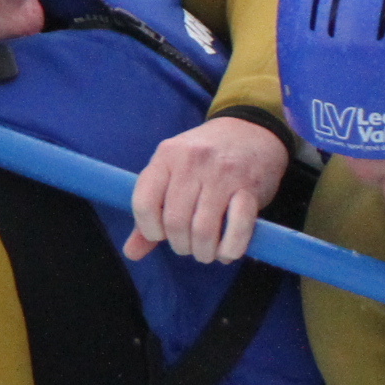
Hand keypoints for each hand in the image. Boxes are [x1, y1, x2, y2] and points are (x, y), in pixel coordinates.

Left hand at [126, 115, 288, 263]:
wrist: (252, 131)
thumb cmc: (206, 157)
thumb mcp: (174, 171)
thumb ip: (152, 210)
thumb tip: (132, 253)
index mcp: (166, 156)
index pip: (144, 204)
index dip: (150, 230)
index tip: (162, 235)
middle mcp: (192, 162)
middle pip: (175, 222)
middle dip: (181, 246)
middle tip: (189, 247)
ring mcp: (223, 174)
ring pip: (204, 230)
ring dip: (204, 252)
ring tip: (206, 252)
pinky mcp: (250, 188)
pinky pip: (238, 228)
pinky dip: (230, 249)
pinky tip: (227, 251)